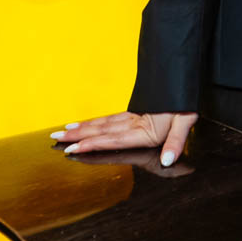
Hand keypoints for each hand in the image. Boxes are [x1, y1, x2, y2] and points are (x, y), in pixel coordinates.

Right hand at [51, 110, 197, 168]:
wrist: (182, 78)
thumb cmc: (184, 103)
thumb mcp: (186, 122)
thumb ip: (176, 143)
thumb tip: (167, 161)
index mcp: (144, 130)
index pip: (113, 139)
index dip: (93, 144)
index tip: (73, 148)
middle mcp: (133, 123)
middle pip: (100, 130)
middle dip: (77, 136)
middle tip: (56, 139)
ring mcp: (132, 117)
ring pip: (102, 123)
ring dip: (82, 128)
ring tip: (63, 131)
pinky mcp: (134, 112)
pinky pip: (109, 119)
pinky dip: (94, 122)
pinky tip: (84, 124)